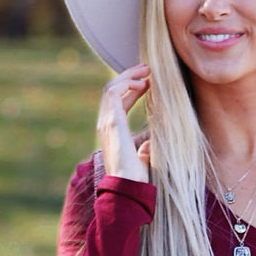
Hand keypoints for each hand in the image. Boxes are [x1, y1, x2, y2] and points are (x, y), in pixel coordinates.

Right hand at [95, 64, 151, 181]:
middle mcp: (105, 124)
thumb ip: (144, 148)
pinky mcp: (112, 122)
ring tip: (146, 71)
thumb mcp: (142, 158)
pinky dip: (127, 84)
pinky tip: (143, 84)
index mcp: (111, 131)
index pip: (116, 102)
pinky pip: (113, 93)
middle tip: (147, 69)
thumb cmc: (135, 178)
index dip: (131, 90)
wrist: (128, 187)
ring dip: (129, 76)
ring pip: (111, 88)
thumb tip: (151, 143)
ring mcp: (106, 122)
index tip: (148, 83)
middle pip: (111, 90)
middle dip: (129, 76)